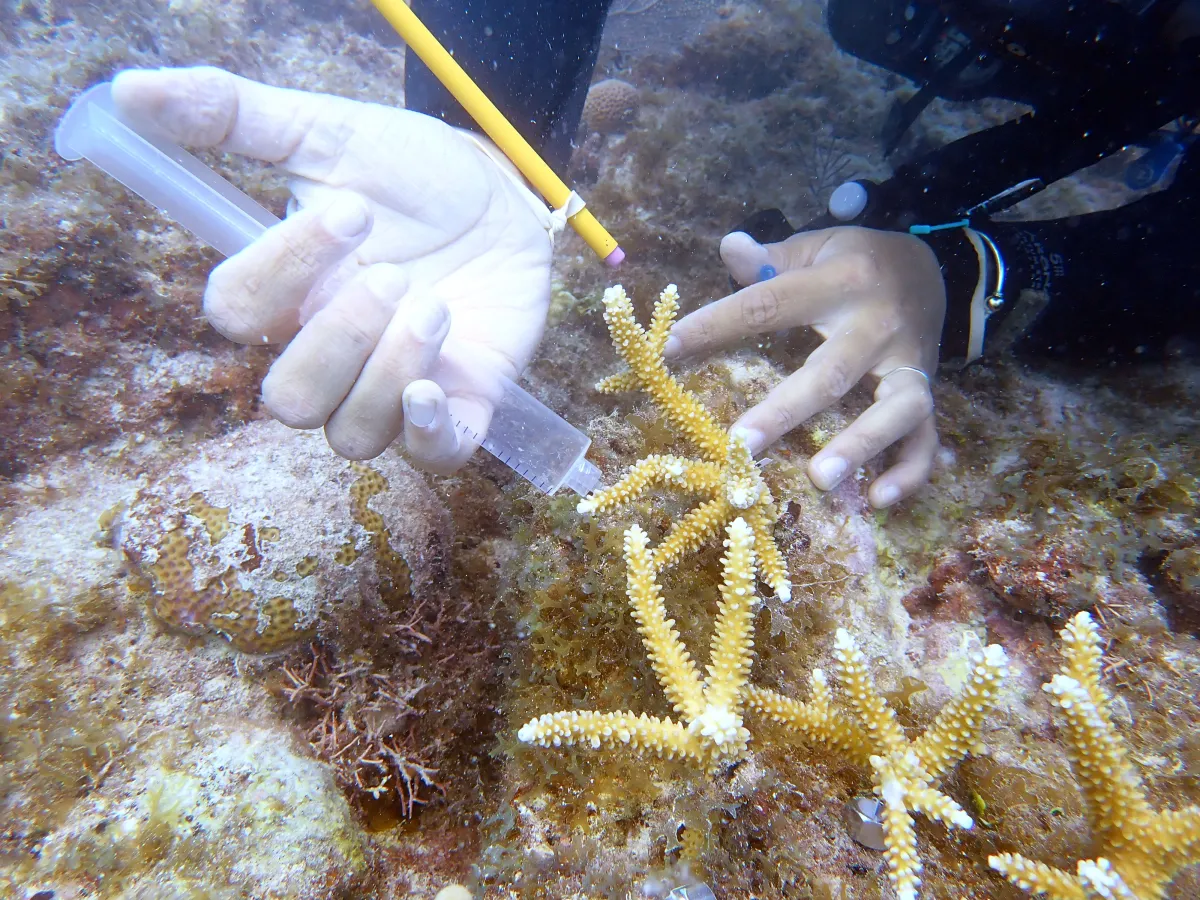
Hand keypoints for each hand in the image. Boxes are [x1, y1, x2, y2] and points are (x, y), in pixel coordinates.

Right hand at [112, 66, 552, 473]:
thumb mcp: (328, 134)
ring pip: (352, 435)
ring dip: (388, 372)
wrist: (504, 193)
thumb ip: (234, 115)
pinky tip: (432, 390)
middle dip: (340, 340)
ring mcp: (393, 388)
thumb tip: (129, 89)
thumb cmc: (410, 173)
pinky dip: (428, 436)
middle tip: (397, 276)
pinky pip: (433, 458)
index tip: (354, 211)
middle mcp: (330, 355)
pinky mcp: (460, 404)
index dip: (283, 268)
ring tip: (436, 305)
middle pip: (289, 401)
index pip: (239, 315)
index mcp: (287, 295)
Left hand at [665, 227, 944, 506]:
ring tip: (819, 478)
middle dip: (786, 410)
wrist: (937, 269)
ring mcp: (909, 364)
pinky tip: (877, 499)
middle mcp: (878, 324)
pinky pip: (926, 439)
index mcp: (840, 282)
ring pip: (895, 408)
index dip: (717, 324)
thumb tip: (727, 247)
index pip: (769, 304)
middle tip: (741, 444)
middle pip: (831, 371)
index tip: (670, 349)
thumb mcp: (817, 247)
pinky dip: (909, 472)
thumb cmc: (856, 263)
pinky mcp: (929, 394)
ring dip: (859, 445)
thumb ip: (771, 258)